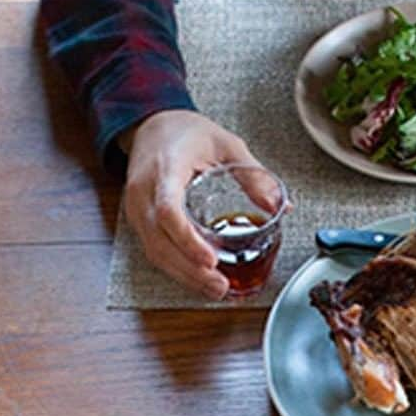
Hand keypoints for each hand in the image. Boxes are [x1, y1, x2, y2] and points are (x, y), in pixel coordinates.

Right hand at [121, 109, 269, 298]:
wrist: (150, 125)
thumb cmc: (184, 133)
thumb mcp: (225, 144)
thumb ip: (252, 174)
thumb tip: (278, 206)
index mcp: (165, 168)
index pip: (167, 210)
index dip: (187, 239)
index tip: (210, 259)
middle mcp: (144, 192)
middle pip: (160, 241)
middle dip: (190, 270)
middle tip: (220, 286)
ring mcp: (136, 209)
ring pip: (155, 252)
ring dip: (184, 275)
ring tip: (215, 289)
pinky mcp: (138, 221)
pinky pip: (154, 251)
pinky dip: (177, 268)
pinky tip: (199, 278)